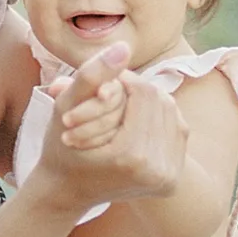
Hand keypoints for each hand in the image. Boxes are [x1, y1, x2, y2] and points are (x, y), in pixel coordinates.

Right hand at [30, 48, 186, 217]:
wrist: (68, 191)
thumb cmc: (60, 148)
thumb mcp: (67, 108)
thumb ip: (93, 74)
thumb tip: (124, 45)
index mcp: (132, 156)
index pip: (145, 93)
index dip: (125, 79)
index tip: (106, 83)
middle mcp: (157, 171)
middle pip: (162, 102)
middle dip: (139, 91)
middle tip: (115, 92)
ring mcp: (168, 178)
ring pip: (172, 113)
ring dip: (151, 103)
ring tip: (125, 106)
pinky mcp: (173, 179)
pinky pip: (177, 130)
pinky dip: (159, 120)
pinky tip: (138, 122)